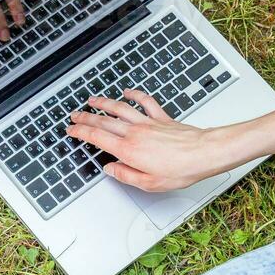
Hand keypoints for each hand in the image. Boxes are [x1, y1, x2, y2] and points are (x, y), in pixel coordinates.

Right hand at [67, 90, 238, 191]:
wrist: (203, 153)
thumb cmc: (180, 169)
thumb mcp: (148, 183)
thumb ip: (125, 175)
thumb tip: (111, 170)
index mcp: (128, 150)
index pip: (97, 138)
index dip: (80, 132)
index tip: (71, 130)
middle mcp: (135, 133)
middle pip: (104, 121)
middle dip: (85, 117)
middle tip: (73, 115)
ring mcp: (148, 123)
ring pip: (120, 108)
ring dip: (103, 103)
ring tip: (92, 100)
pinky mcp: (161, 118)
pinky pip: (145, 102)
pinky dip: (135, 94)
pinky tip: (128, 91)